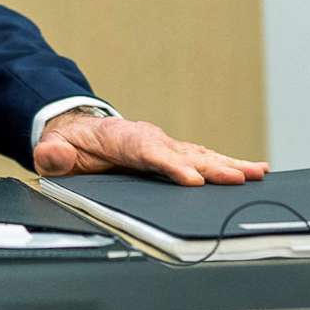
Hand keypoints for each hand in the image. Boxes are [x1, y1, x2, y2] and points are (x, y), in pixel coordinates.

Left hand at [33, 107, 268, 185]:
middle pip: (183, 154)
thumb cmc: (70, 143)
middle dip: (211, 167)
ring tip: (257, 173)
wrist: (79, 130)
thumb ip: (53, 154)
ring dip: (229, 165)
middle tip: (237, 179)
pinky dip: (229, 164)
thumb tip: (52, 156)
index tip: (192, 179)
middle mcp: (150, 139)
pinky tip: (255, 171)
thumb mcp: (54, 148)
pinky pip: (204, 158)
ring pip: (200, 155)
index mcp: (123, 138)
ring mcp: (165, 146)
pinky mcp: (174, 154)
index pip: (149, 153)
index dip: (171, 166)